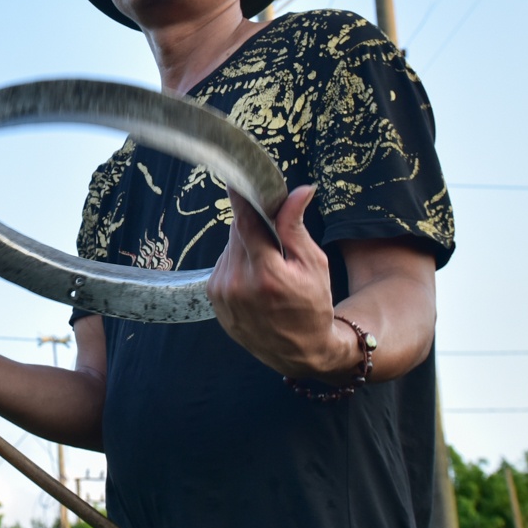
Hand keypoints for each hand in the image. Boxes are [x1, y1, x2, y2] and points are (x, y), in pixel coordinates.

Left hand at [208, 184, 355, 379]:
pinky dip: (238, 262)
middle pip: (238, 232)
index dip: (241, 197)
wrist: (298, 352)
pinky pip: (223, 264)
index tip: (235, 176)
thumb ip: (296, 227)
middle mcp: (237, 284)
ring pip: (229, 247)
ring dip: (246, 245)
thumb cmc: (313, 307)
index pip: (245, 222)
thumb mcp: (314, 265)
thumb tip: (299, 191)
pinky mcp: (213, 298)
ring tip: (268, 265)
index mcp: (265, 275)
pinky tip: (255, 278)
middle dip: (254, 225)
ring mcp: (221, 293)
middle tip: (273, 231)